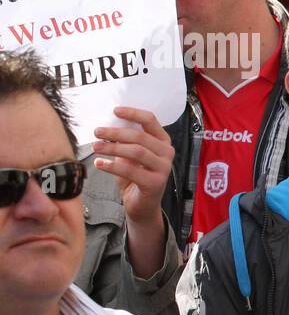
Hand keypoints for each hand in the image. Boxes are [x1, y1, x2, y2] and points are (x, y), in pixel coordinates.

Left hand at [92, 107, 173, 224]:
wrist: (142, 204)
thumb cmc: (135, 176)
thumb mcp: (130, 155)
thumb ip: (125, 141)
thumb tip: (107, 126)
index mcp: (162, 141)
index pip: (150, 120)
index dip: (132, 113)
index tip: (115, 110)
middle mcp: (167, 153)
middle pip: (139, 136)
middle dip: (115, 133)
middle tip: (97, 132)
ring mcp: (163, 168)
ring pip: (136, 152)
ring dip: (112, 148)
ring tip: (95, 147)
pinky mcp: (155, 183)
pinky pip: (130, 170)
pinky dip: (112, 166)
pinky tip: (100, 163)